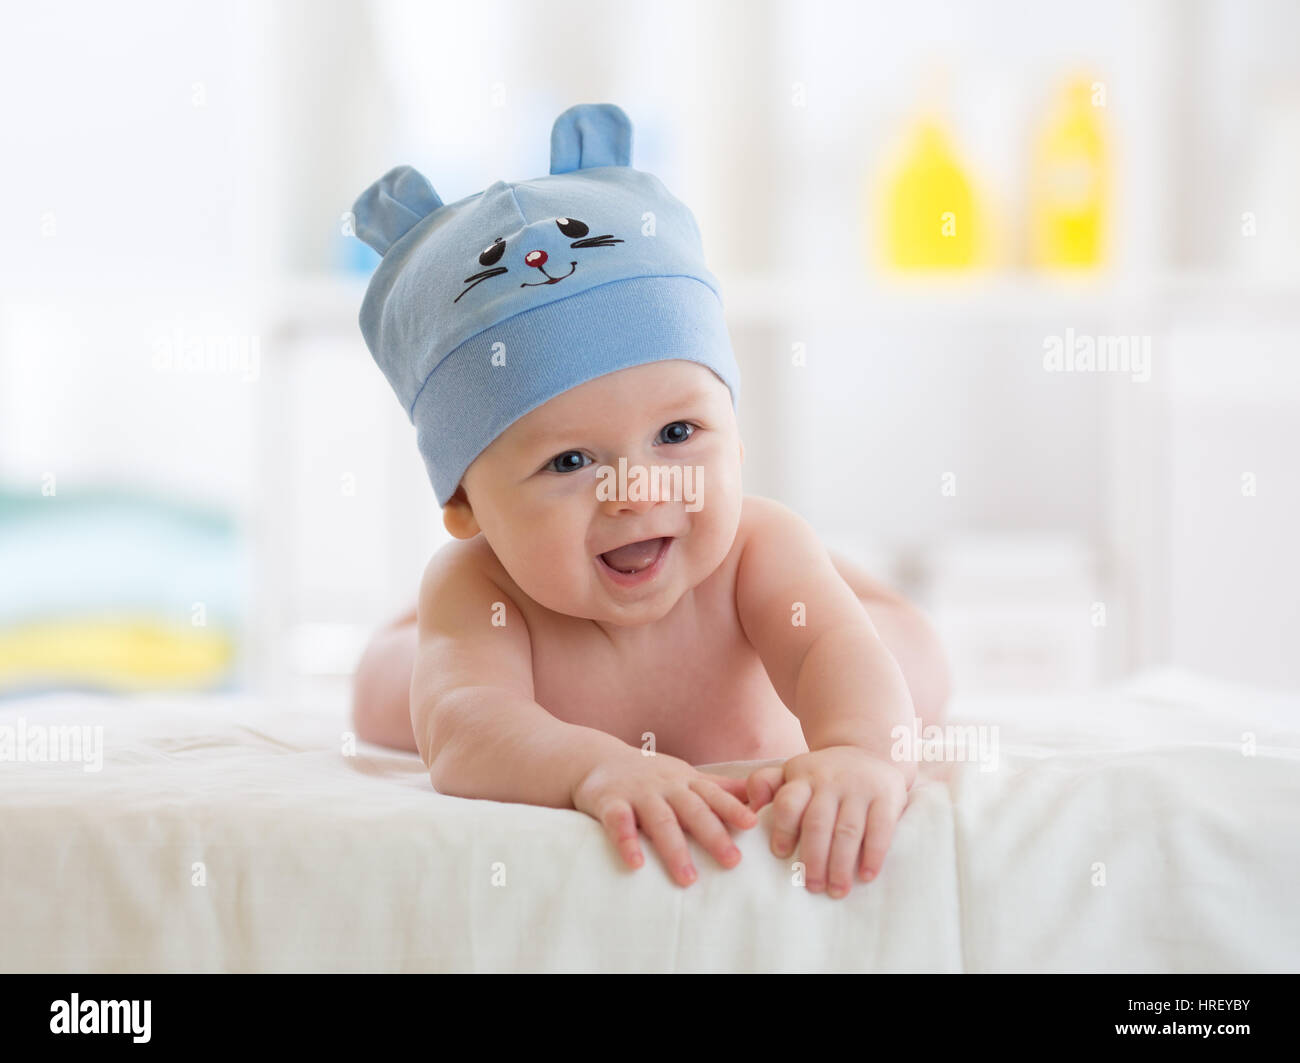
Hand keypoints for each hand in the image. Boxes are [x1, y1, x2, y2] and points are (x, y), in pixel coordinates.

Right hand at [572, 749, 757, 886]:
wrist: (595, 760)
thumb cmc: (650, 775)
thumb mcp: (685, 775)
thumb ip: (719, 788)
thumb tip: (760, 795)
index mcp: (685, 781)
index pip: (713, 795)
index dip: (733, 808)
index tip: (753, 825)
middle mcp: (664, 786)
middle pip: (692, 810)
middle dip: (713, 834)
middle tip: (732, 861)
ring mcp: (637, 794)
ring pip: (659, 820)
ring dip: (674, 849)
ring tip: (688, 879)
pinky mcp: (610, 803)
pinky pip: (618, 823)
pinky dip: (627, 841)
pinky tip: (636, 864)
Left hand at [746, 746, 907, 898]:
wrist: (869, 750)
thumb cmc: (823, 774)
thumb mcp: (794, 771)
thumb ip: (766, 783)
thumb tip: (751, 808)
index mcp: (803, 776)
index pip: (789, 802)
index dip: (783, 830)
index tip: (781, 855)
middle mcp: (830, 780)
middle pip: (817, 823)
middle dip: (813, 858)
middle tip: (811, 886)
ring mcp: (859, 788)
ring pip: (847, 830)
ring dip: (840, 864)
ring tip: (836, 890)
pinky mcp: (886, 796)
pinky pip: (880, 828)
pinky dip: (873, 854)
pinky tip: (866, 876)